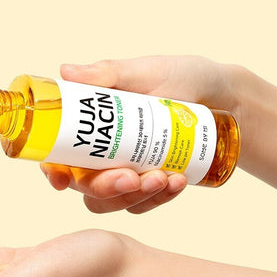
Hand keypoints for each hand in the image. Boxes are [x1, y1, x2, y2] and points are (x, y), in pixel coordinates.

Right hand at [42, 55, 242, 213]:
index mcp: (91, 128)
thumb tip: (66, 71)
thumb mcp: (143, 72)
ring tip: (164, 177)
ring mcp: (126, 172)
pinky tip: (178, 181)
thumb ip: (105, 74)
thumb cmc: (180, 77)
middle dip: (105, 188)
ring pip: (113, 203)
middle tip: (131, 177)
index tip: (62, 180)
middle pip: (85, 187)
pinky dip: (159, 198)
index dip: (53, 172)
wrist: (223, 97)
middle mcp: (102, 155)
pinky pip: (143, 205)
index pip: (60, 156)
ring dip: (135, 197)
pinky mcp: (150, 185)